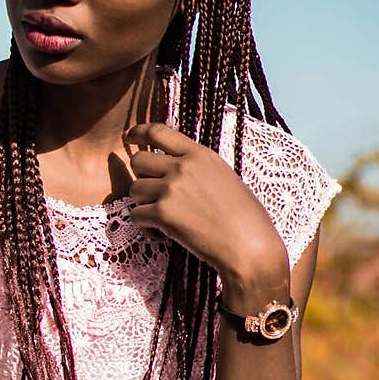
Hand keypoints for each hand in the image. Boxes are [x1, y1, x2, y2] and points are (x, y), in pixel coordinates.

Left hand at [124, 122, 287, 287]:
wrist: (249, 247)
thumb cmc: (245, 219)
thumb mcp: (224, 178)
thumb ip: (197, 169)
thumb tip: (172, 171)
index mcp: (200, 155)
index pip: (158, 132)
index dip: (138, 133)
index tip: (129, 138)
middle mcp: (182, 167)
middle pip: (138, 161)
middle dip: (142, 178)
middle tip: (156, 197)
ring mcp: (171, 189)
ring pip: (134, 190)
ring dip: (144, 206)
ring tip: (165, 221)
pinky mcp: (162, 213)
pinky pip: (135, 216)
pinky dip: (146, 229)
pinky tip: (164, 236)